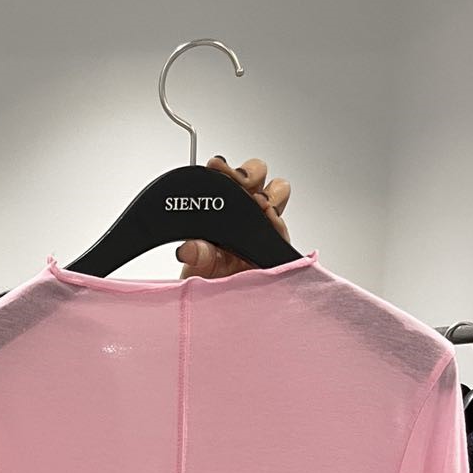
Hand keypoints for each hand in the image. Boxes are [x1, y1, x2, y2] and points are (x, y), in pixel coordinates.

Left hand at [177, 156, 291, 279]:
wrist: (224, 306)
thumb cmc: (210, 281)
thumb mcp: (197, 266)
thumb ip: (195, 254)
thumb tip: (188, 248)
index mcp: (223, 208)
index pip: (227, 175)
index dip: (224, 167)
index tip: (216, 166)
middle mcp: (246, 210)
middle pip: (257, 172)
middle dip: (250, 173)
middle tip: (241, 184)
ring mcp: (265, 224)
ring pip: (278, 189)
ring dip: (270, 194)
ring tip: (259, 206)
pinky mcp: (278, 243)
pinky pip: (284, 225)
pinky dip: (278, 222)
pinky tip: (270, 224)